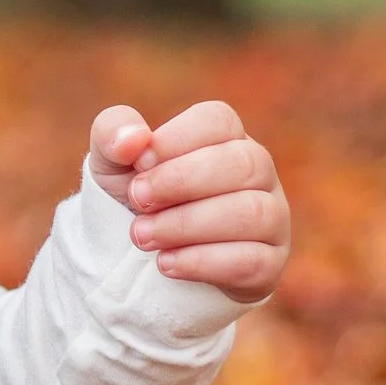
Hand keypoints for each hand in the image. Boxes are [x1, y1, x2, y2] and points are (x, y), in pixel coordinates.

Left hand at [88, 99, 289, 304]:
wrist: (142, 260)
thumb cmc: (138, 197)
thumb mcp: (112, 161)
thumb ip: (113, 132)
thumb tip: (134, 139)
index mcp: (226, 137)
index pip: (219, 120)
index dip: (177, 139)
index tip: (138, 163)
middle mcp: (259, 172)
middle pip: (244, 163)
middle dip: (182, 182)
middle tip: (137, 200)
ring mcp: (273, 218)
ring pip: (252, 213)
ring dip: (187, 225)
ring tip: (142, 236)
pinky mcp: (270, 263)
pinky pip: (253, 261)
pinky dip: (202, 262)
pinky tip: (166, 263)